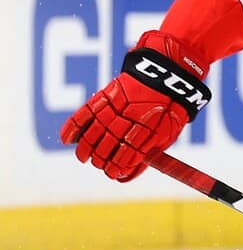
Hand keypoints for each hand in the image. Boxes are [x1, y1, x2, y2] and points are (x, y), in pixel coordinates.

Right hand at [60, 30, 210, 181]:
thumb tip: (127, 176)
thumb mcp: (168, 134)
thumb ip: (148, 154)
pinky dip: (73, 127)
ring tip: (83, 158)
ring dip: (85, 148)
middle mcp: (129, 121)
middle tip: (99, 165)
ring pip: (94, 133)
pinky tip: (66, 139)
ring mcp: (115, 108)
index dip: (118, 168)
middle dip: (102, 160)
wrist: (168, 74)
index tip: (114, 174)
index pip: (128, 156)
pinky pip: (84, 113)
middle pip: (108, 146)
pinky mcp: (105, 96)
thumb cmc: (169, 108)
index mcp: (149, 132)